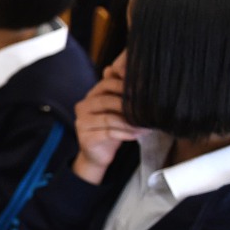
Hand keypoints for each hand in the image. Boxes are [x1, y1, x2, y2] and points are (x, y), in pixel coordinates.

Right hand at [71, 52, 143, 184]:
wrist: (97, 154)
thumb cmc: (111, 128)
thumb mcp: (117, 109)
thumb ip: (122, 93)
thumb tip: (137, 76)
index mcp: (91, 95)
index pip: (107, 83)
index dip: (125, 84)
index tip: (144, 90)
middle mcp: (83, 106)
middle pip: (107, 100)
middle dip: (129, 104)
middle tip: (148, 108)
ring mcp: (82, 122)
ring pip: (109, 118)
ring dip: (130, 122)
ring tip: (146, 125)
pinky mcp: (85, 138)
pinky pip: (108, 133)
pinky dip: (125, 134)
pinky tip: (137, 134)